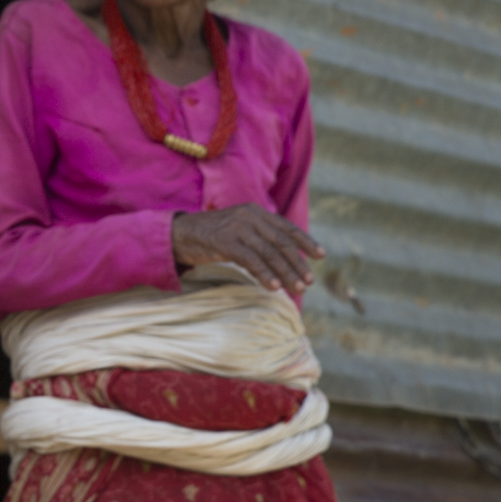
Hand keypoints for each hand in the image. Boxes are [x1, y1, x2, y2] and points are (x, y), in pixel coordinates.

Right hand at [170, 206, 322, 294]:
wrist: (180, 234)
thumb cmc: (212, 236)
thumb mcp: (240, 231)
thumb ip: (261, 237)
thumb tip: (286, 256)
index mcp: (256, 212)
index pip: (286, 228)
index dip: (305, 242)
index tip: (320, 256)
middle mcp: (249, 217)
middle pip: (281, 242)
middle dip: (297, 263)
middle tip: (308, 282)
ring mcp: (236, 228)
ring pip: (269, 253)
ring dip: (285, 273)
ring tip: (296, 288)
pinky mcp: (223, 242)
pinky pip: (250, 260)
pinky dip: (265, 274)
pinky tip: (274, 287)